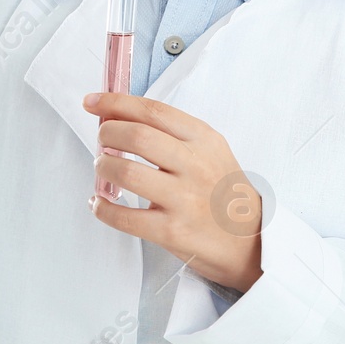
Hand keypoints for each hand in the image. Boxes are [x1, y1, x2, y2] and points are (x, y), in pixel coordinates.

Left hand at [83, 91, 263, 292]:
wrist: (251, 241)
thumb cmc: (222, 192)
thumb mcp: (210, 150)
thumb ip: (172, 133)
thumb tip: (119, 116)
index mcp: (204, 140)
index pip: (153, 111)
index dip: (116, 103)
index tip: (93, 102)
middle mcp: (196, 166)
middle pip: (137, 136)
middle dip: (107, 133)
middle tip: (101, 139)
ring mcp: (184, 199)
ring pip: (127, 173)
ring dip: (103, 167)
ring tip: (103, 168)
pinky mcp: (172, 231)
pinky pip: (125, 218)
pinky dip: (103, 208)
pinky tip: (100, 203)